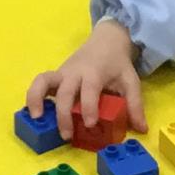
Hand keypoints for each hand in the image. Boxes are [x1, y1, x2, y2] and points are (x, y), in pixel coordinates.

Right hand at [27, 18, 143, 139]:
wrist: (106, 39)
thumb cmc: (117, 63)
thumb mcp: (131, 81)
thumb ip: (135, 105)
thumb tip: (141, 129)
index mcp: (94, 72)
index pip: (89, 90)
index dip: (88, 107)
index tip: (90, 124)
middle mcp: (75, 72)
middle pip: (64, 92)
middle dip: (63, 114)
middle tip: (67, 135)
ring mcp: (62, 73)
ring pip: (43, 82)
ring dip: (37, 99)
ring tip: (37, 119)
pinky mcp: (55, 76)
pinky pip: (40, 83)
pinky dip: (33, 96)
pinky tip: (34, 113)